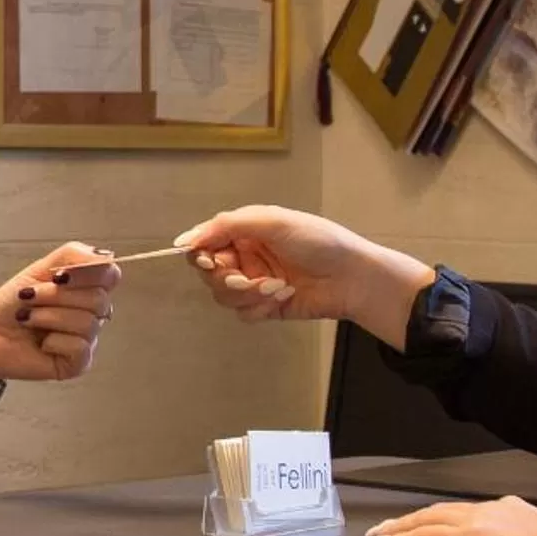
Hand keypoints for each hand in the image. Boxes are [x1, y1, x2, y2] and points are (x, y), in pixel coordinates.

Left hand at [0, 241, 122, 384]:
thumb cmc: (11, 302)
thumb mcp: (41, 268)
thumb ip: (74, 255)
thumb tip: (105, 256)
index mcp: (86, 288)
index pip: (111, 274)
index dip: (88, 273)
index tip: (57, 276)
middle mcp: (92, 314)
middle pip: (98, 299)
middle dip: (56, 296)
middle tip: (29, 298)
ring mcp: (87, 339)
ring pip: (88, 323)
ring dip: (49, 317)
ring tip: (28, 319)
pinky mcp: (79, 363)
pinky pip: (81, 347)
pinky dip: (54, 342)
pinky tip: (41, 344)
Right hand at [172, 205, 436, 345]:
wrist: (353, 277)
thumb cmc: (317, 241)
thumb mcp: (272, 221)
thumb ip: (226, 226)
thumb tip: (183, 240)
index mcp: (244, 232)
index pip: (204, 243)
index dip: (200, 254)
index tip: (207, 261)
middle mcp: (245, 257)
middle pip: (209, 273)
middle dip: (227, 278)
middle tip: (247, 278)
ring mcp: (254, 283)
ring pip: (224, 296)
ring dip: (248, 294)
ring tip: (277, 286)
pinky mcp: (265, 307)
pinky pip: (244, 314)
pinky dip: (261, 307)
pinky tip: (285, 296)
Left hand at [365, 497, 536, 535]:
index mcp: (523, 512)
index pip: (474, 513)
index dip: (449, 519)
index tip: (432, 526)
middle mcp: (501, 510)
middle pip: (446, 511)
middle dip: (416, 520)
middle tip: (389, 530)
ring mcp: (488, 522)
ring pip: (432, 519)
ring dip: (403, 528)